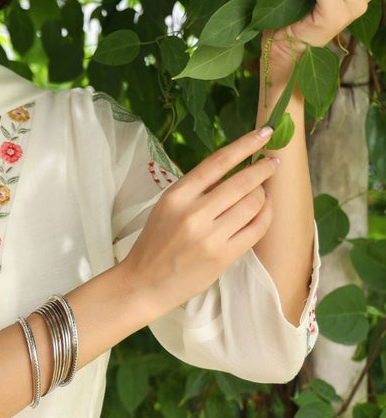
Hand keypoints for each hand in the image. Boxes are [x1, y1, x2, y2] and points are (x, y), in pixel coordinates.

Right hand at [122, 127, 277, 317]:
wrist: (144, 283)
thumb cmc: (155, 242)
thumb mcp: (167, 206)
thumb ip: (197, 189)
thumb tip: (234, 169)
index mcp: (177, 195)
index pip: (218, 162)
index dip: (245, 145)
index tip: (265, 134)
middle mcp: (194, 213)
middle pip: (242, 182)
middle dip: (264, 168)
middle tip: (274, 162)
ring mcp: (211, 236)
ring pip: (253, 204)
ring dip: (264, 194)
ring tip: (264, 192)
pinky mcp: (223, 257)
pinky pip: (256, 229)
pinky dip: (266, 216)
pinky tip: (265, 210)